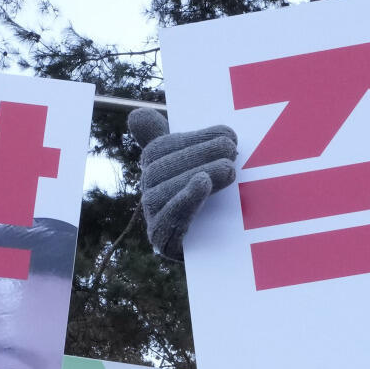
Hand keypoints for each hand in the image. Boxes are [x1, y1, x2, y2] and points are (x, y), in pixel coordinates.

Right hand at [129, 107, 236, 261]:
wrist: (229, 252)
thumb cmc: (217, 204)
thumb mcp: (204, 169)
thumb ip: (178, 141)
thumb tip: (137, 116)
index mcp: (155, 172)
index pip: (161, 148)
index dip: (194, 138)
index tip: (229, 133)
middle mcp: (149, 195)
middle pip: (160, 169)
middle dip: (198, 154)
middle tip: (232, 150)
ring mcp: (154, 221)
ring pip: (161, 193)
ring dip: (196, 174)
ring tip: (229, 169)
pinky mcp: (164, 245)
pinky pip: (167, 220)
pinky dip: (185, 198)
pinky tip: (202, 183)